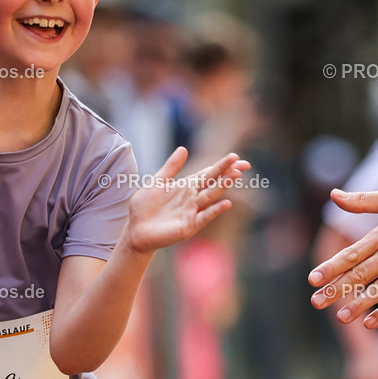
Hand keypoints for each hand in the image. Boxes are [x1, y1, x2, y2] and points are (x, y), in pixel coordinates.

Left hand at [125, 147, 249, 253]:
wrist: (135, 229)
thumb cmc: (144, 207)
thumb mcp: (157, 182)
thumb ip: (171, 167)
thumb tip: (183, 148)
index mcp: (186, 186)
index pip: (208, 173)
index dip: (221, 165)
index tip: (236, 157)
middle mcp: (193, 198)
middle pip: (213, 182)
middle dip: (227, 172)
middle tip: (242, 163)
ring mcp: (192, 212)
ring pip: (211, 196)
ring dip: (223, 186)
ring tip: (236, 175)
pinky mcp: (189, 226)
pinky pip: (204, 216)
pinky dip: (215, 210)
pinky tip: (226, 203)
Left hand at [309, 185, 377, 327]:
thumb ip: (362, 200)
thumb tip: (333, 194)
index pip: (351, 253)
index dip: (331, 267)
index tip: (312, 279)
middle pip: (360, 274)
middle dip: (336, 289)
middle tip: (316, 302)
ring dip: (359, 304)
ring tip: (341, 317)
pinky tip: (371, 321)